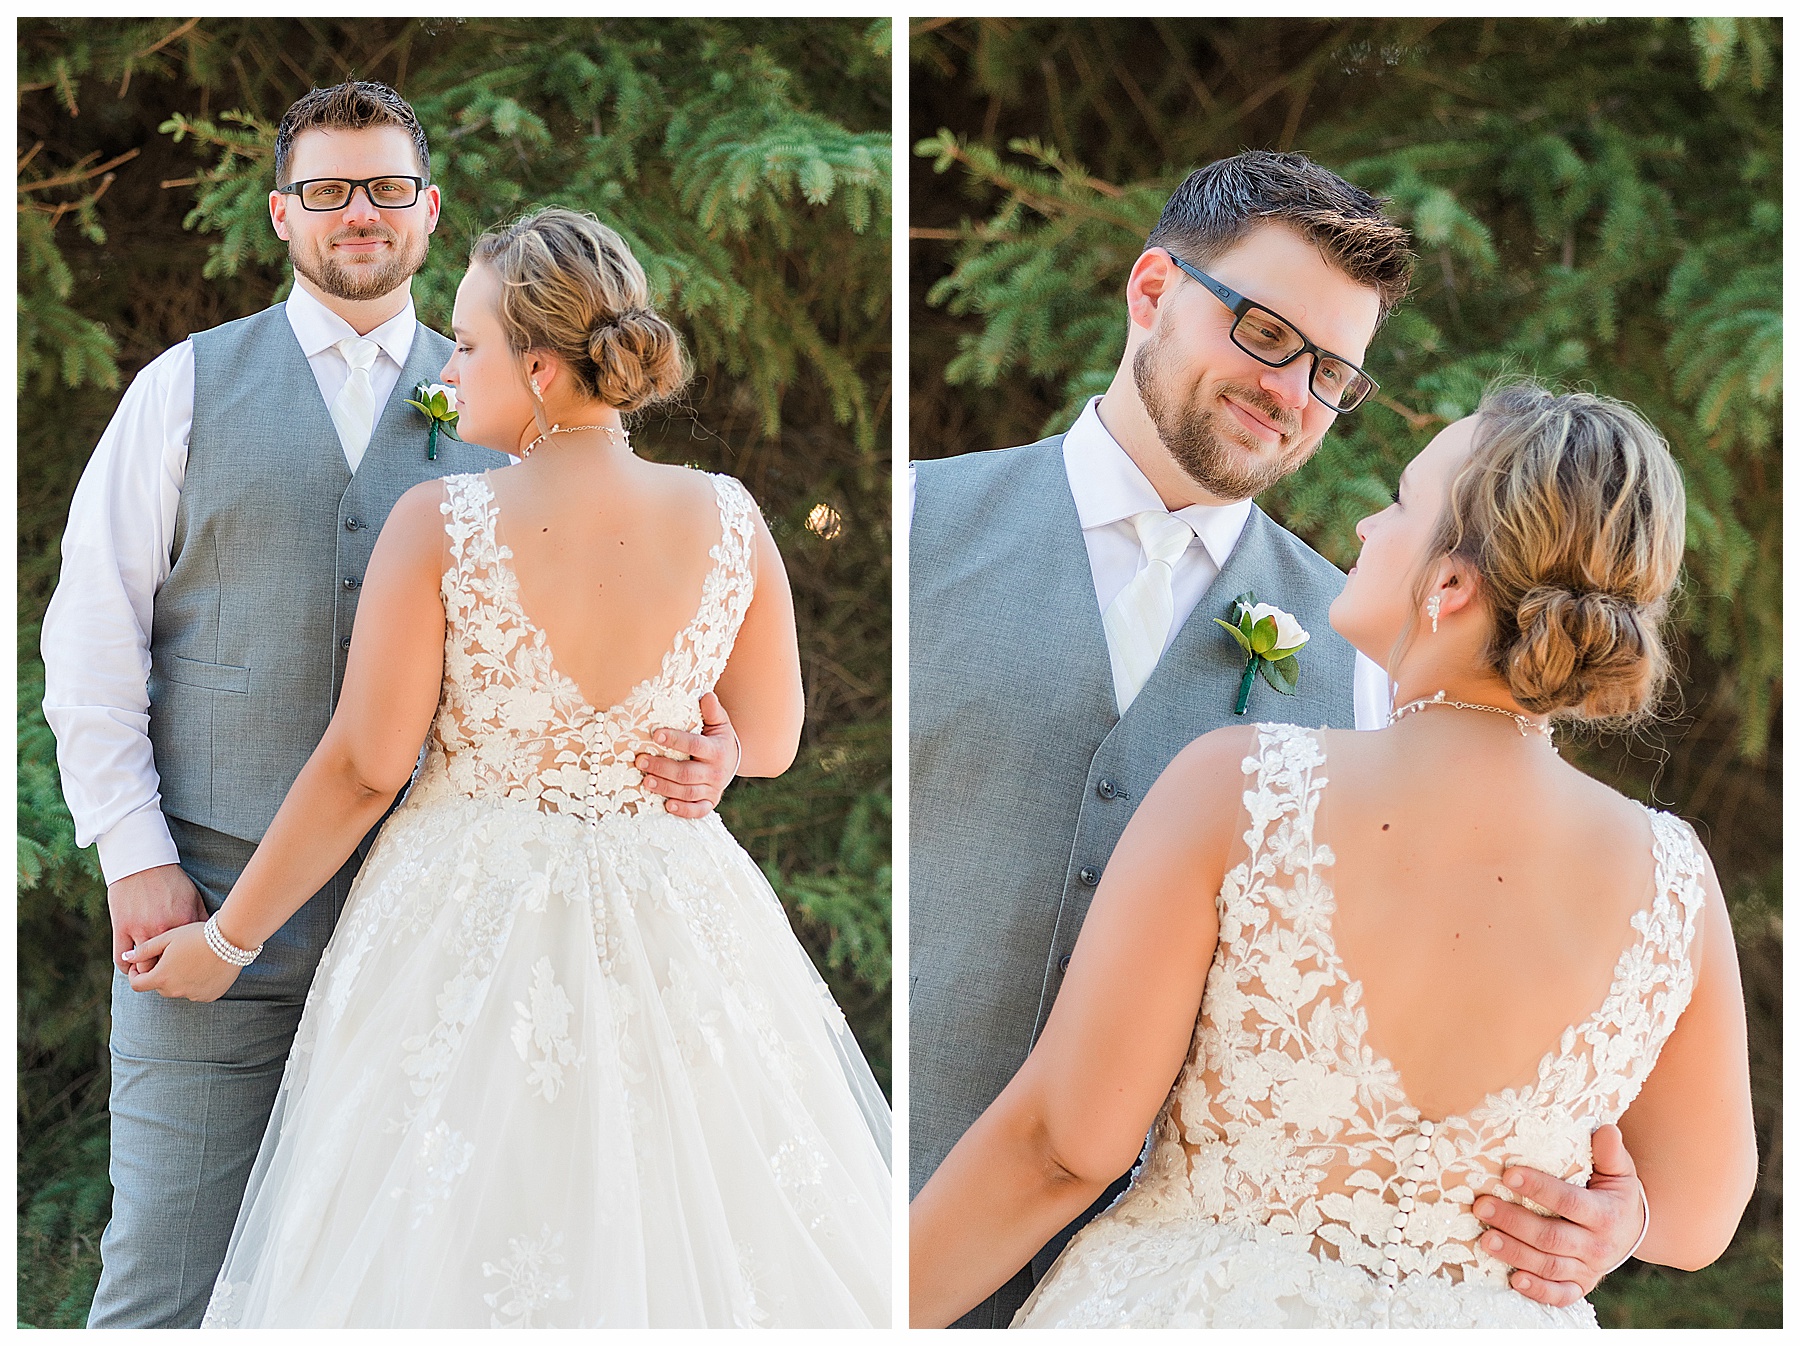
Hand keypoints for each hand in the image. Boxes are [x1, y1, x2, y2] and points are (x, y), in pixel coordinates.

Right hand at [106, 863, 207, 974]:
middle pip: (167, 966)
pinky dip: (127, 967)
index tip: (192, 970)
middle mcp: (163, 929)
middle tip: (170, 976)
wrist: (142, 863)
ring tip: (151, 974)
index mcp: (184, 922)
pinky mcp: (121, 928)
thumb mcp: (193, 898)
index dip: (191, 966)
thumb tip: (213, 937)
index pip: (190, 956)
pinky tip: (133, 967)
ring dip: (147, 973)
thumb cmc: (171, 881)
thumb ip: (200, 920)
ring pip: (143, 967)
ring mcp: (140, 930)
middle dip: (169, 974)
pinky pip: (121, 959)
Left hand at [121, 921, 241, 1001]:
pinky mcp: (210, 996)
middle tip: (171, 956)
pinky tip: (204, 966)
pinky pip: (196, 992)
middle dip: (160, 974)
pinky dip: (196, 983)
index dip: (136, 974)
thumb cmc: (197, 935)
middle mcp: (176, 990)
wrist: (232, 940)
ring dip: (178, 979)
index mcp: (162, 977)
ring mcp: (194, 995)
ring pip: (178, 990)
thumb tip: (126, 958)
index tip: (142, 964)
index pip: (137, 985)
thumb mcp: (168, 937)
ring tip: (191, 959)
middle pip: (159, 986)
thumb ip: (144, 950)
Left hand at [636, 692, 739, 818]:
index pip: (695, 745)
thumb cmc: (717, 738)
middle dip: (662, 767)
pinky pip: (697, 811)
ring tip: (645, 780)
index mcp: (717, 750)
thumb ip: (712, 711)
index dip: (676, 740)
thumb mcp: (719, 723)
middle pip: (687, 773)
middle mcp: (716, 772)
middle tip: (640, 761)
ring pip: (688, 792)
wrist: (731, 762)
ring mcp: (713, 789)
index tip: (656, 734)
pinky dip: (683, 810)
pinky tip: (667, 805)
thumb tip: (706, 695)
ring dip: (665, 788)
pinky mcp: (710, 802)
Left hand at [1475, 1124, 1645, 1307]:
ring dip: (1515, 1254)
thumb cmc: (1614, 1192)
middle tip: (1482, 1206)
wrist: (1631, 1230)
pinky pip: (1560, 1295)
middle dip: (1515, 1222)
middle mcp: (1598, 1246)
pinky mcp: (1580, 1286)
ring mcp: (1589, 1269)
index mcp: (1606, 1214)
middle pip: (1552, 1237)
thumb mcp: (1618, 1171)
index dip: (1540, 1189)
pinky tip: (1514, 1280)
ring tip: (1484, 1239)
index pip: (1570, 1202)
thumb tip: (1605, 1129)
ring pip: (1550, 1266)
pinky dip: (1538, 1290)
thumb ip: (1610, 1152)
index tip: (1508, 1174)